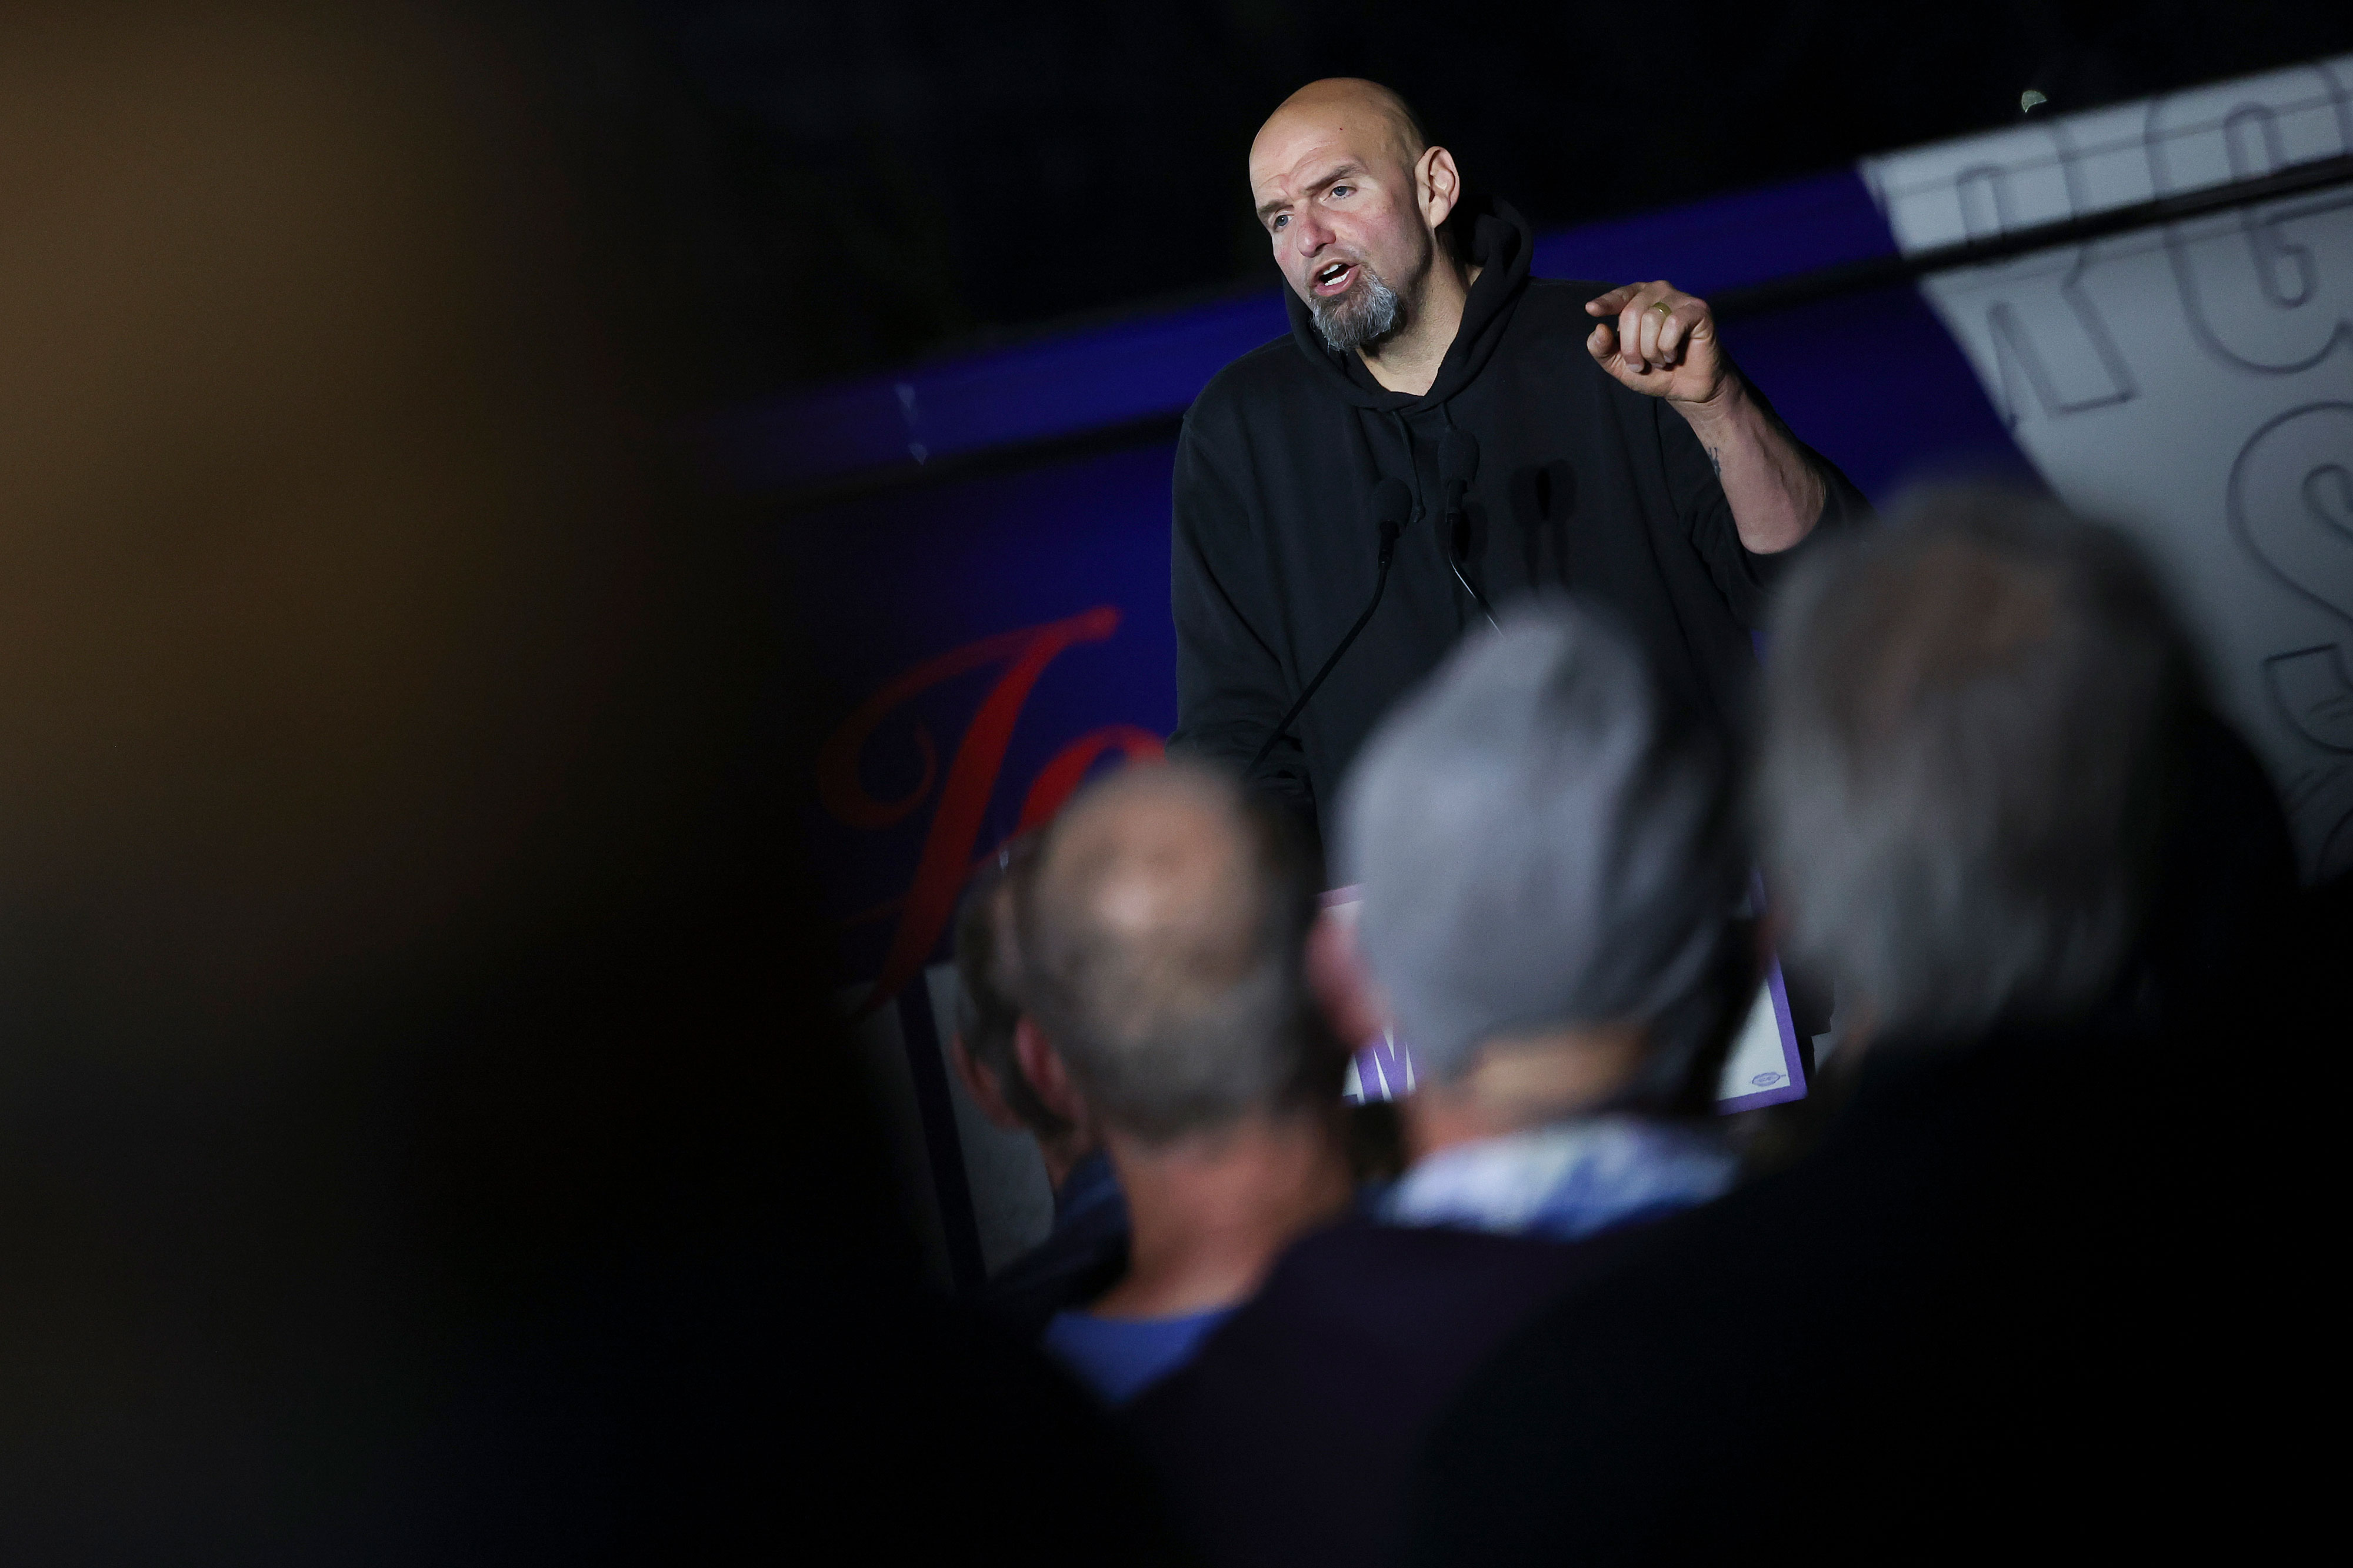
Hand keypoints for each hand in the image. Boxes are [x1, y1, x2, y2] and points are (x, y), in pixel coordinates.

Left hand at [1584, 281, 1733, 408]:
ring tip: (1660, 360)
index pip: (1619, 296)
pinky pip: (1674, 323)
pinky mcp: (1698, 310)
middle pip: (1631, 313)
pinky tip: (1673, 354)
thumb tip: (1599, 329)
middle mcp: (1658, 292)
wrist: (1686, 388)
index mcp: (1638, 299)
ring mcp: (1680, 298)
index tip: (1591, 309)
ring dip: (1651, 350)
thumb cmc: (1653, 372)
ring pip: (1652, 319)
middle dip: (1631, 347)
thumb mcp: (1619, 365)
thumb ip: (1602, 349)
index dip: (1606, 303)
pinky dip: (1668, 346)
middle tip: (1640, 364)